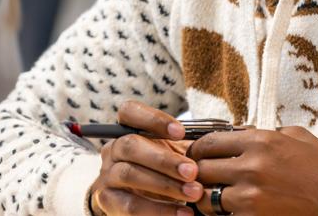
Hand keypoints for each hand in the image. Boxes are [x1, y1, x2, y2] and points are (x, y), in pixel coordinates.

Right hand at [88, 101, 201, 215]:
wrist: (146, 204)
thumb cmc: (165, 174)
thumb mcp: (174, 155)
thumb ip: (186, 147)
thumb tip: (210, 143)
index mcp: (127, 131)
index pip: (129, 112)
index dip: (153, 119)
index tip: (180, 132)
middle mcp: (113, 150)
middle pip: (130, 145)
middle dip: (164, 159)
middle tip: (193, 171)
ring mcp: (107, 176)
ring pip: (130, 174)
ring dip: (165, 184)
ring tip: (194, 192)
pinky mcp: (109, 202)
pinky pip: (132, 206)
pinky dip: (160, 210)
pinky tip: (184, 213)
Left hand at [189, 126, 317, 215]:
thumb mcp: (297, 136)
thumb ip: (265, 132)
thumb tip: (240, 132)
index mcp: (260, 141)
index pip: (209, 142)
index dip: (197, 150)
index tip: (196, 155)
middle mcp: (251, 166)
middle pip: (200, 169)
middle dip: (197, 174)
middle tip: (199, 178)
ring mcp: (251, 197)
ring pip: (205, 197)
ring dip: (205, 197)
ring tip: (211, 197)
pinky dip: (221, 215)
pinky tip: (228, 212)